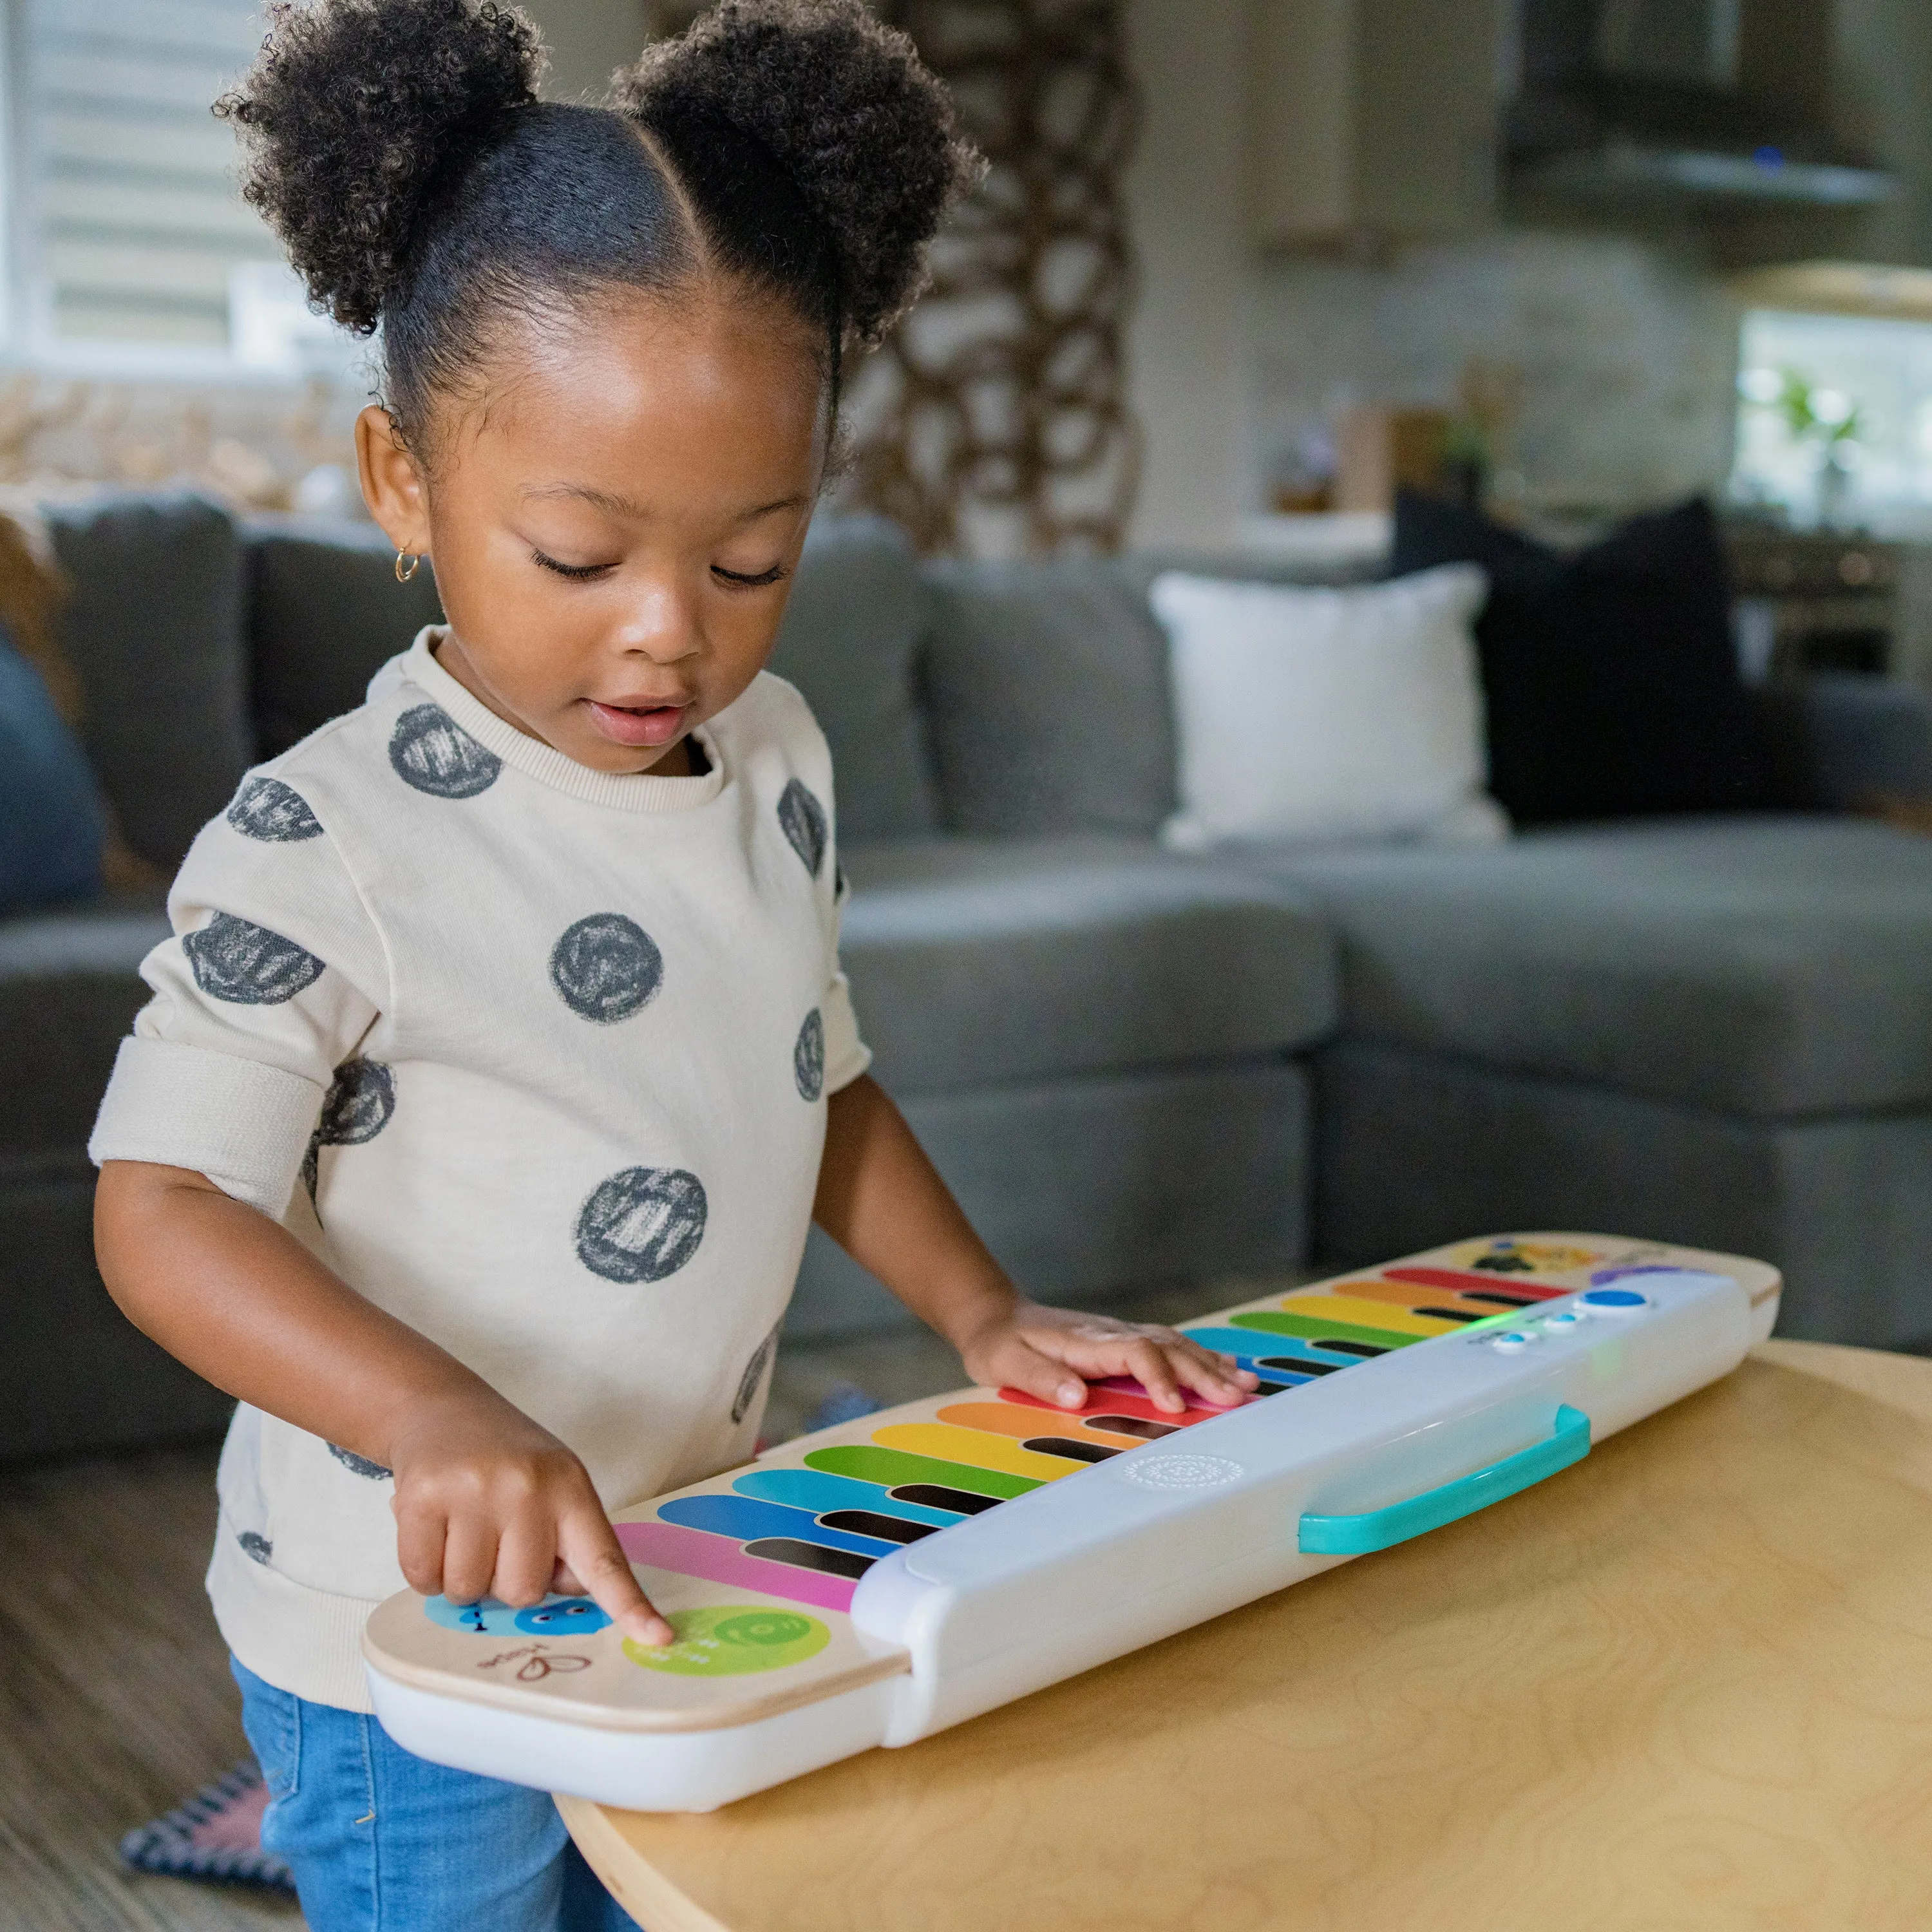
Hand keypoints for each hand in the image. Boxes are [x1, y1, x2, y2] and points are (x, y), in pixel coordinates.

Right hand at [386, 1389, 673, 1646]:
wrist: (441, 1406)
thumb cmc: (504, 1458)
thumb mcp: (553, 1483)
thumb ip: (568, 1540)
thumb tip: (565, 1593)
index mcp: (571, 1489)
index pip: (605, 1559)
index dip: (630, 1605)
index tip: (659, 1638)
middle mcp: (528, 1488)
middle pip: (523, 1592)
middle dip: (504, 1578)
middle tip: (494, 1535)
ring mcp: (474, 1491)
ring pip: (469, 1590)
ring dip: (461, 1575)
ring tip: (462, 1528)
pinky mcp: (422, 1497)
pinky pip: (424, 1578)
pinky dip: (425, 1569)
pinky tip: (433, 1529)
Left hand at [955, 1300, 1258, 1414]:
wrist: (996, 1317)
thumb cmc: (1000, 1346)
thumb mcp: (1007, 1364)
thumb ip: (1041, 1379)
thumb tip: (1076, 1395)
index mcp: (1087, 1341)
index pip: (1135, 1352)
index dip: (1159, 1377)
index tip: (1177, 1406)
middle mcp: (1112, 1334)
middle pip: (1168, 1348)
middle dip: (1204, 1373)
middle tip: (1239, 1397)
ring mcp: (1121, 1335)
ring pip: (1176, 1345)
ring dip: (1211, 1366)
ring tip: (1247, 1386)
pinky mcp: (1124, 1341)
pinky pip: (1170, 1347)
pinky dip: (1201, 1358)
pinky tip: (1227, 1368)